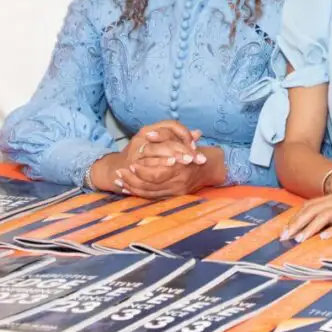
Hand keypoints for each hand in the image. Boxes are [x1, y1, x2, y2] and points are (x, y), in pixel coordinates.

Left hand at [92, 148, 220, 198]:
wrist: (212, 168)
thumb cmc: (196, 152)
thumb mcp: (185, 142)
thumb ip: (167, 137)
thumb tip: (150, 133)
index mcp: (182, 168)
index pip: (157, 174)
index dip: (142, 172)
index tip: (130, 165)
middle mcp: (179, 182)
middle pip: (151, 186)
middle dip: (133, 180)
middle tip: (120, 173)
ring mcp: (177, 191)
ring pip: (150, 193)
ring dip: (133, 187)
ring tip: (119, 181)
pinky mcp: (174, 196)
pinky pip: (153, 197)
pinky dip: (139, 193)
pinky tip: (128, 188)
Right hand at [124, 122, 204, 168]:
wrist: (119, 168)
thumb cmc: (145, 155)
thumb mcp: (162, 143)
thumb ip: (179, 139)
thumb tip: (198, 133)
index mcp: (152, 128)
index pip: (172, 125)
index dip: (185, 134)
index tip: (195, 146)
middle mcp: (144, 135)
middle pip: (167, 138)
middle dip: (184, 148)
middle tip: (197, 158)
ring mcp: (137, 148)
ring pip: (157, 149)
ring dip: (174, 155)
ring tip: (187, 161)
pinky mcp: (133, 161)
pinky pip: (148, 162)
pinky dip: (161, 163)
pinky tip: (172, 165)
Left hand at [283, 189, 331, 241]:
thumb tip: (324, 224)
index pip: (312, 206)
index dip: (297, 218)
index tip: (286, 230)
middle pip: (314, 210)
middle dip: (297, 224)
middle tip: (285, 237)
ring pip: (326, 215)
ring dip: (310, 228)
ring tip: (300, 239)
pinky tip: (324, 238)